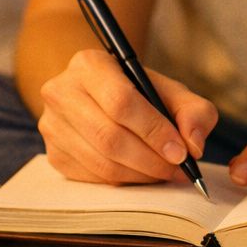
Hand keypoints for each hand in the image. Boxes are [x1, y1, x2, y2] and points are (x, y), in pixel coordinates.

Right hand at [36, 49, 217, 185]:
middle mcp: (61, 91)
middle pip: (108, 136)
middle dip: (150, 160)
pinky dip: (124, 182)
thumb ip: (194, 112)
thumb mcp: (171, 91)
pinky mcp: (54, 154)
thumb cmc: (139, 93)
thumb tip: (193, 145)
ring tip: (165, 173)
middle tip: (177, 169)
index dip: (154, 131)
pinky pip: (93, 178)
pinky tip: (142, 174)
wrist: (99, 97)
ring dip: (140, 175)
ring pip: (101, 162)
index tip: (181, 152)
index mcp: (89, 64)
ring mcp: (52, 125)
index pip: (120, 101)